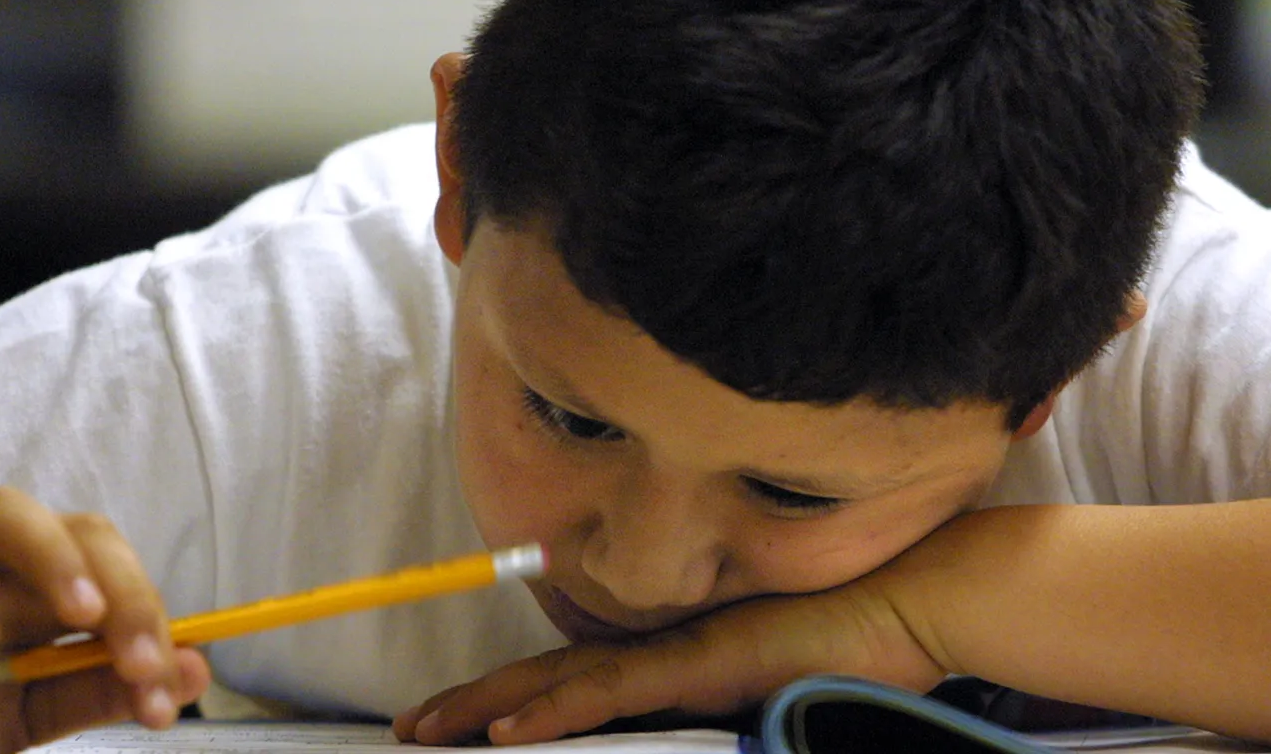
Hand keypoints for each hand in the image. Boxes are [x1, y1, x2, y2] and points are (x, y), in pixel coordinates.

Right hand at [0, 487, 209, 753]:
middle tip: (141, 664)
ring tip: (85, 616)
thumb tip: (194, 671)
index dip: (150, 619)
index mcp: (44, 581)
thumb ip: (103, 688)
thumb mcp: (35, 708)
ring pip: (4, 512)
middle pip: (83, 531)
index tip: (164, 687)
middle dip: (125, 594)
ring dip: (56, 559)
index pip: (118, 571)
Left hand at [393, 582, 946, 744]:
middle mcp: (663, 646)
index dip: (513, 696)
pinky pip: (615, 692)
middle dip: (474, 703)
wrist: (917, 596)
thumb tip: (689, 715)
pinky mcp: (705, 663)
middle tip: (412, 727)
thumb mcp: (777, 682)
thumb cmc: (862, 639)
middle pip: (549, 677)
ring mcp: (680, 652)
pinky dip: (556, 712)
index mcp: (674, 654)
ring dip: (487, 709)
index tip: (462, 719)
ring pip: (562, 683)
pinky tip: (507, 732)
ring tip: (425, 731)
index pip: (576, 678)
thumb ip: (726, 695)